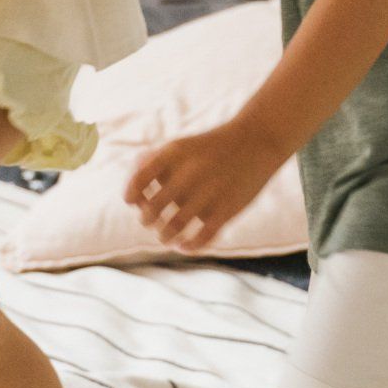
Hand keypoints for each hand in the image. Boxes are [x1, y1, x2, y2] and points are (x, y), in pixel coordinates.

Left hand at [124, 115, 286, 249]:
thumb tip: (131, 194)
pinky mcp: (227, 210)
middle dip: (147, 221)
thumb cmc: (209, 148)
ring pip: (172, 228)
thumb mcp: (179, 146)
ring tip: (166, 236)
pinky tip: (184, 245)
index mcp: (172, 154)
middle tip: (150, 222)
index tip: (134, 203)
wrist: (256, 141)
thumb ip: (151, 164)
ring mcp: (208, 193)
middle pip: (152, 211)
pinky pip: (201, 238)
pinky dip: (188, 246)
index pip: (138, 181)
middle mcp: (188, 173)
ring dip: (164, 237)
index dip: (130, 196)